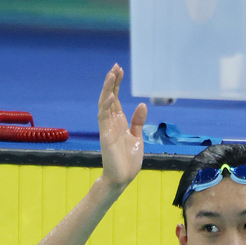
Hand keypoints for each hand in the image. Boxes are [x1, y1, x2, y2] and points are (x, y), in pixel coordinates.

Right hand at [97, 64, 146, 188]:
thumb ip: (138, 122)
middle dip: (112, 82)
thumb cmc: (128, 160)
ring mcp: (107, 128)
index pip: (116, 99)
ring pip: (104, 104)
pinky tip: (110, 95)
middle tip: (116, 66)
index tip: (119, 70)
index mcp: (119, 122)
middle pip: (109, 98)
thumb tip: (142, 104)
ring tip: (111, 74)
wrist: (123, 178)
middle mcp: (111, 123)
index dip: (117, 85)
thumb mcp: (137, 137)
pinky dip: (106, 106)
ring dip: (108, 90)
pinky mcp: (105, 137)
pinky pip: (103, 118)